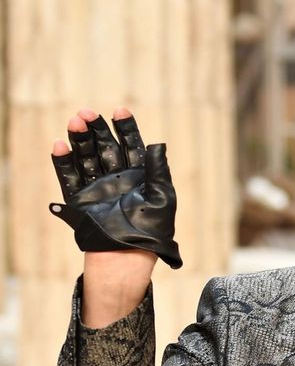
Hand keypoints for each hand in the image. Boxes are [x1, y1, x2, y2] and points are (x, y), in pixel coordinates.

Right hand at [50, 108, 181, 267]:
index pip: (132, 146)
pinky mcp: (80, 201)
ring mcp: (97, 189)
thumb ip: (158, 168)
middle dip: (98, 129)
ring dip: (80, 139)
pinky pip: (69, 177)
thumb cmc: (153, 228)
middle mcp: (117, 179)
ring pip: (86, 158)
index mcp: (139, 176)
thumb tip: (158, 143)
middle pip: (105, 147)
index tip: (119, 110)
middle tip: (88, 113)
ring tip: (75, 121)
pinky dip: (63, 161)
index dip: (126, 128)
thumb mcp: (163, 196)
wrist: (129, 255)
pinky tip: (60, 144)